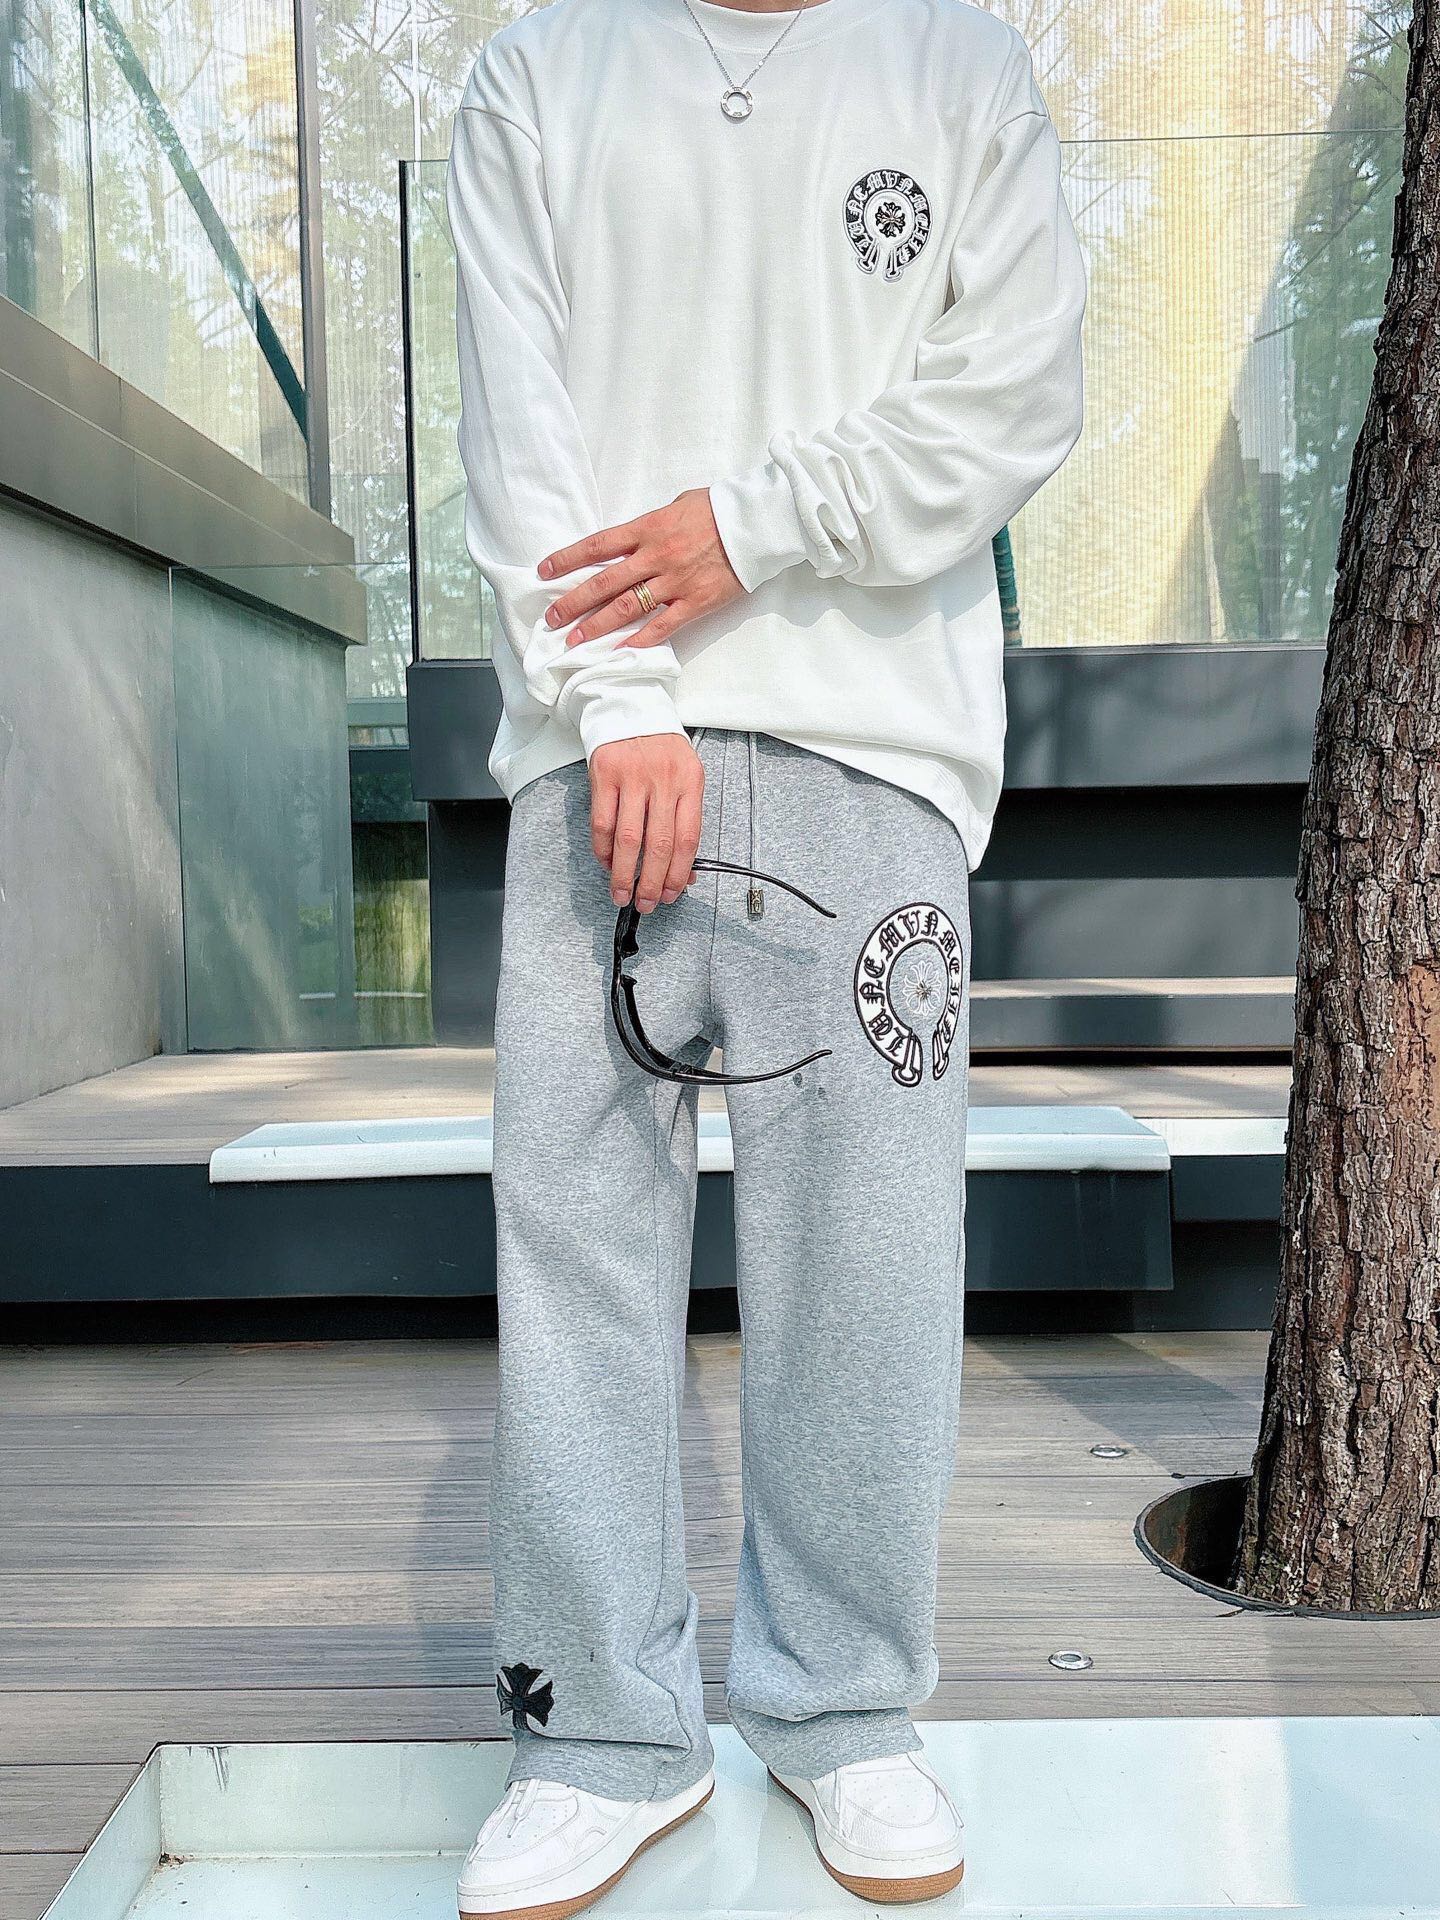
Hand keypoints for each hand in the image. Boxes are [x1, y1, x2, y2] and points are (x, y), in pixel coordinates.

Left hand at [539, 488, 743, 649]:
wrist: (757, 522)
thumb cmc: (718, 508)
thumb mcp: (676, 505)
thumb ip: (650, 527)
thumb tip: (629, 541)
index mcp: (648, 529)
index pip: (597, 545)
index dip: (567, 559)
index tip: (545, 571)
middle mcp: (656, 557)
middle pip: (604, 582)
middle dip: (573, 601)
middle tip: (552, 619)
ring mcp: (675, 582)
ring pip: (627, 608)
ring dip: (597, 626)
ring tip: (575, 640)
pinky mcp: (696, 602)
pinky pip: (663, 626)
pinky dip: (641, 640)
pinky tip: (621, 651)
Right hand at [590, 734, 704, 913]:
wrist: (629, 704)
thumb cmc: (660, 747)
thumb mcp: (684, 776)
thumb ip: (685, 819)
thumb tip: (684, 871)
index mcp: (690, 780)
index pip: (687, 838)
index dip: (679, 873)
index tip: (672, 894)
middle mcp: (663, 778)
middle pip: (658, 843)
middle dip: (652, 882)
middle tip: (647, 903)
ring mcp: (632, 775)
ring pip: (628, 838)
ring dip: (624, 873)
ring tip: (622, 894)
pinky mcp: (605, 773)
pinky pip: (601, 822)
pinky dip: (603, 850)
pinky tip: (607, 864)